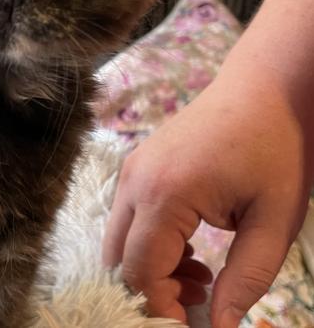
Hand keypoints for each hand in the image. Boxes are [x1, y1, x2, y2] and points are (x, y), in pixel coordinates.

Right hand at [102, 69, 312, 326]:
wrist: (263, 89)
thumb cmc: (276, 149)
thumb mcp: (274, 221)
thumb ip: (246, 280)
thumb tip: (221, 327)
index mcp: (165, 193)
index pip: (140, 271)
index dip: (161, 310)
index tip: (194, 326)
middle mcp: (136, 180)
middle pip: (118, 258)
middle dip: (150, 292)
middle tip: (198, 303)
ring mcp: (133, 168)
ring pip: (118, 239)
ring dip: (149, 269)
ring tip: (202, 276)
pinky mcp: (139, 164)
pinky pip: (129, 217)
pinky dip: (149, 244)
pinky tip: (190, 248)